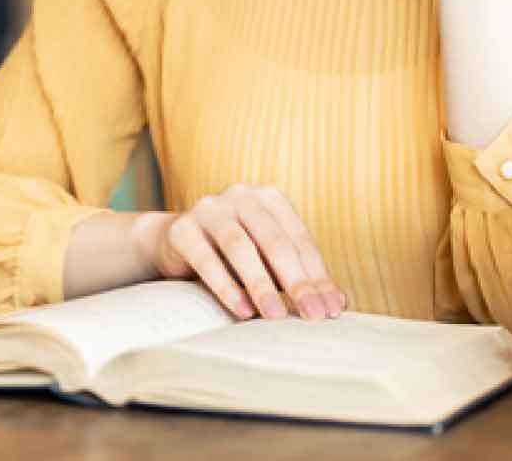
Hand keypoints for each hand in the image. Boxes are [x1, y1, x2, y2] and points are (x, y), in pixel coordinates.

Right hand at [136, 184, 345, 321]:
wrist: (174, 242)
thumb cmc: (233, 255)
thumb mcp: (267, 260)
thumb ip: (296, 275)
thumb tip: (337, 303)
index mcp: (269, 198)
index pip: (299, 239)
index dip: (318, 275)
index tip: (332, 309)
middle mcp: (240, 196)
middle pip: (274, 240)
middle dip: (296, 281)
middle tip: (313, 315)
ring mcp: (208, 208)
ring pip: (240, 245)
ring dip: (261, 284)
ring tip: (276, 316)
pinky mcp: (181, 229)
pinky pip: (206, 259)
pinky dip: (226, 287)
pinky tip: (242, 310)